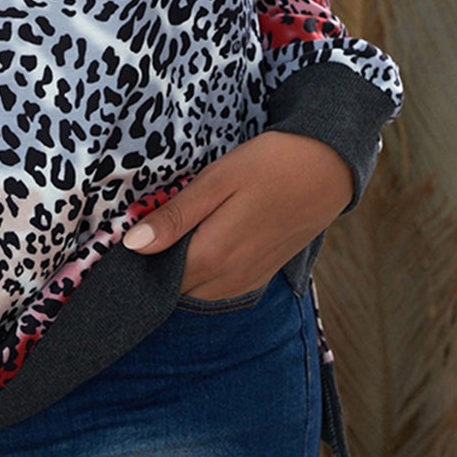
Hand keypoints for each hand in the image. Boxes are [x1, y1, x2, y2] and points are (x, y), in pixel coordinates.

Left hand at [121, 131, 354, 299]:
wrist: (328, 167)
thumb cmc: (270, 165)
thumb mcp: (217, 180)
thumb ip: (176, 217)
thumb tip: (133, 245)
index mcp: (214, 256)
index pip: (158, 281)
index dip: (138, 264)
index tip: (128, 240)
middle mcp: (230, 279)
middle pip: (176, 289)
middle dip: (158, 267)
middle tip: (152, 228)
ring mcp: (248, 280)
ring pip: (197, 290)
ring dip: (182, 270)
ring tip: (178, 231)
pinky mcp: (261, 274)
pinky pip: (220, 286)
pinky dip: (205, 272)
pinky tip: (206, 239)